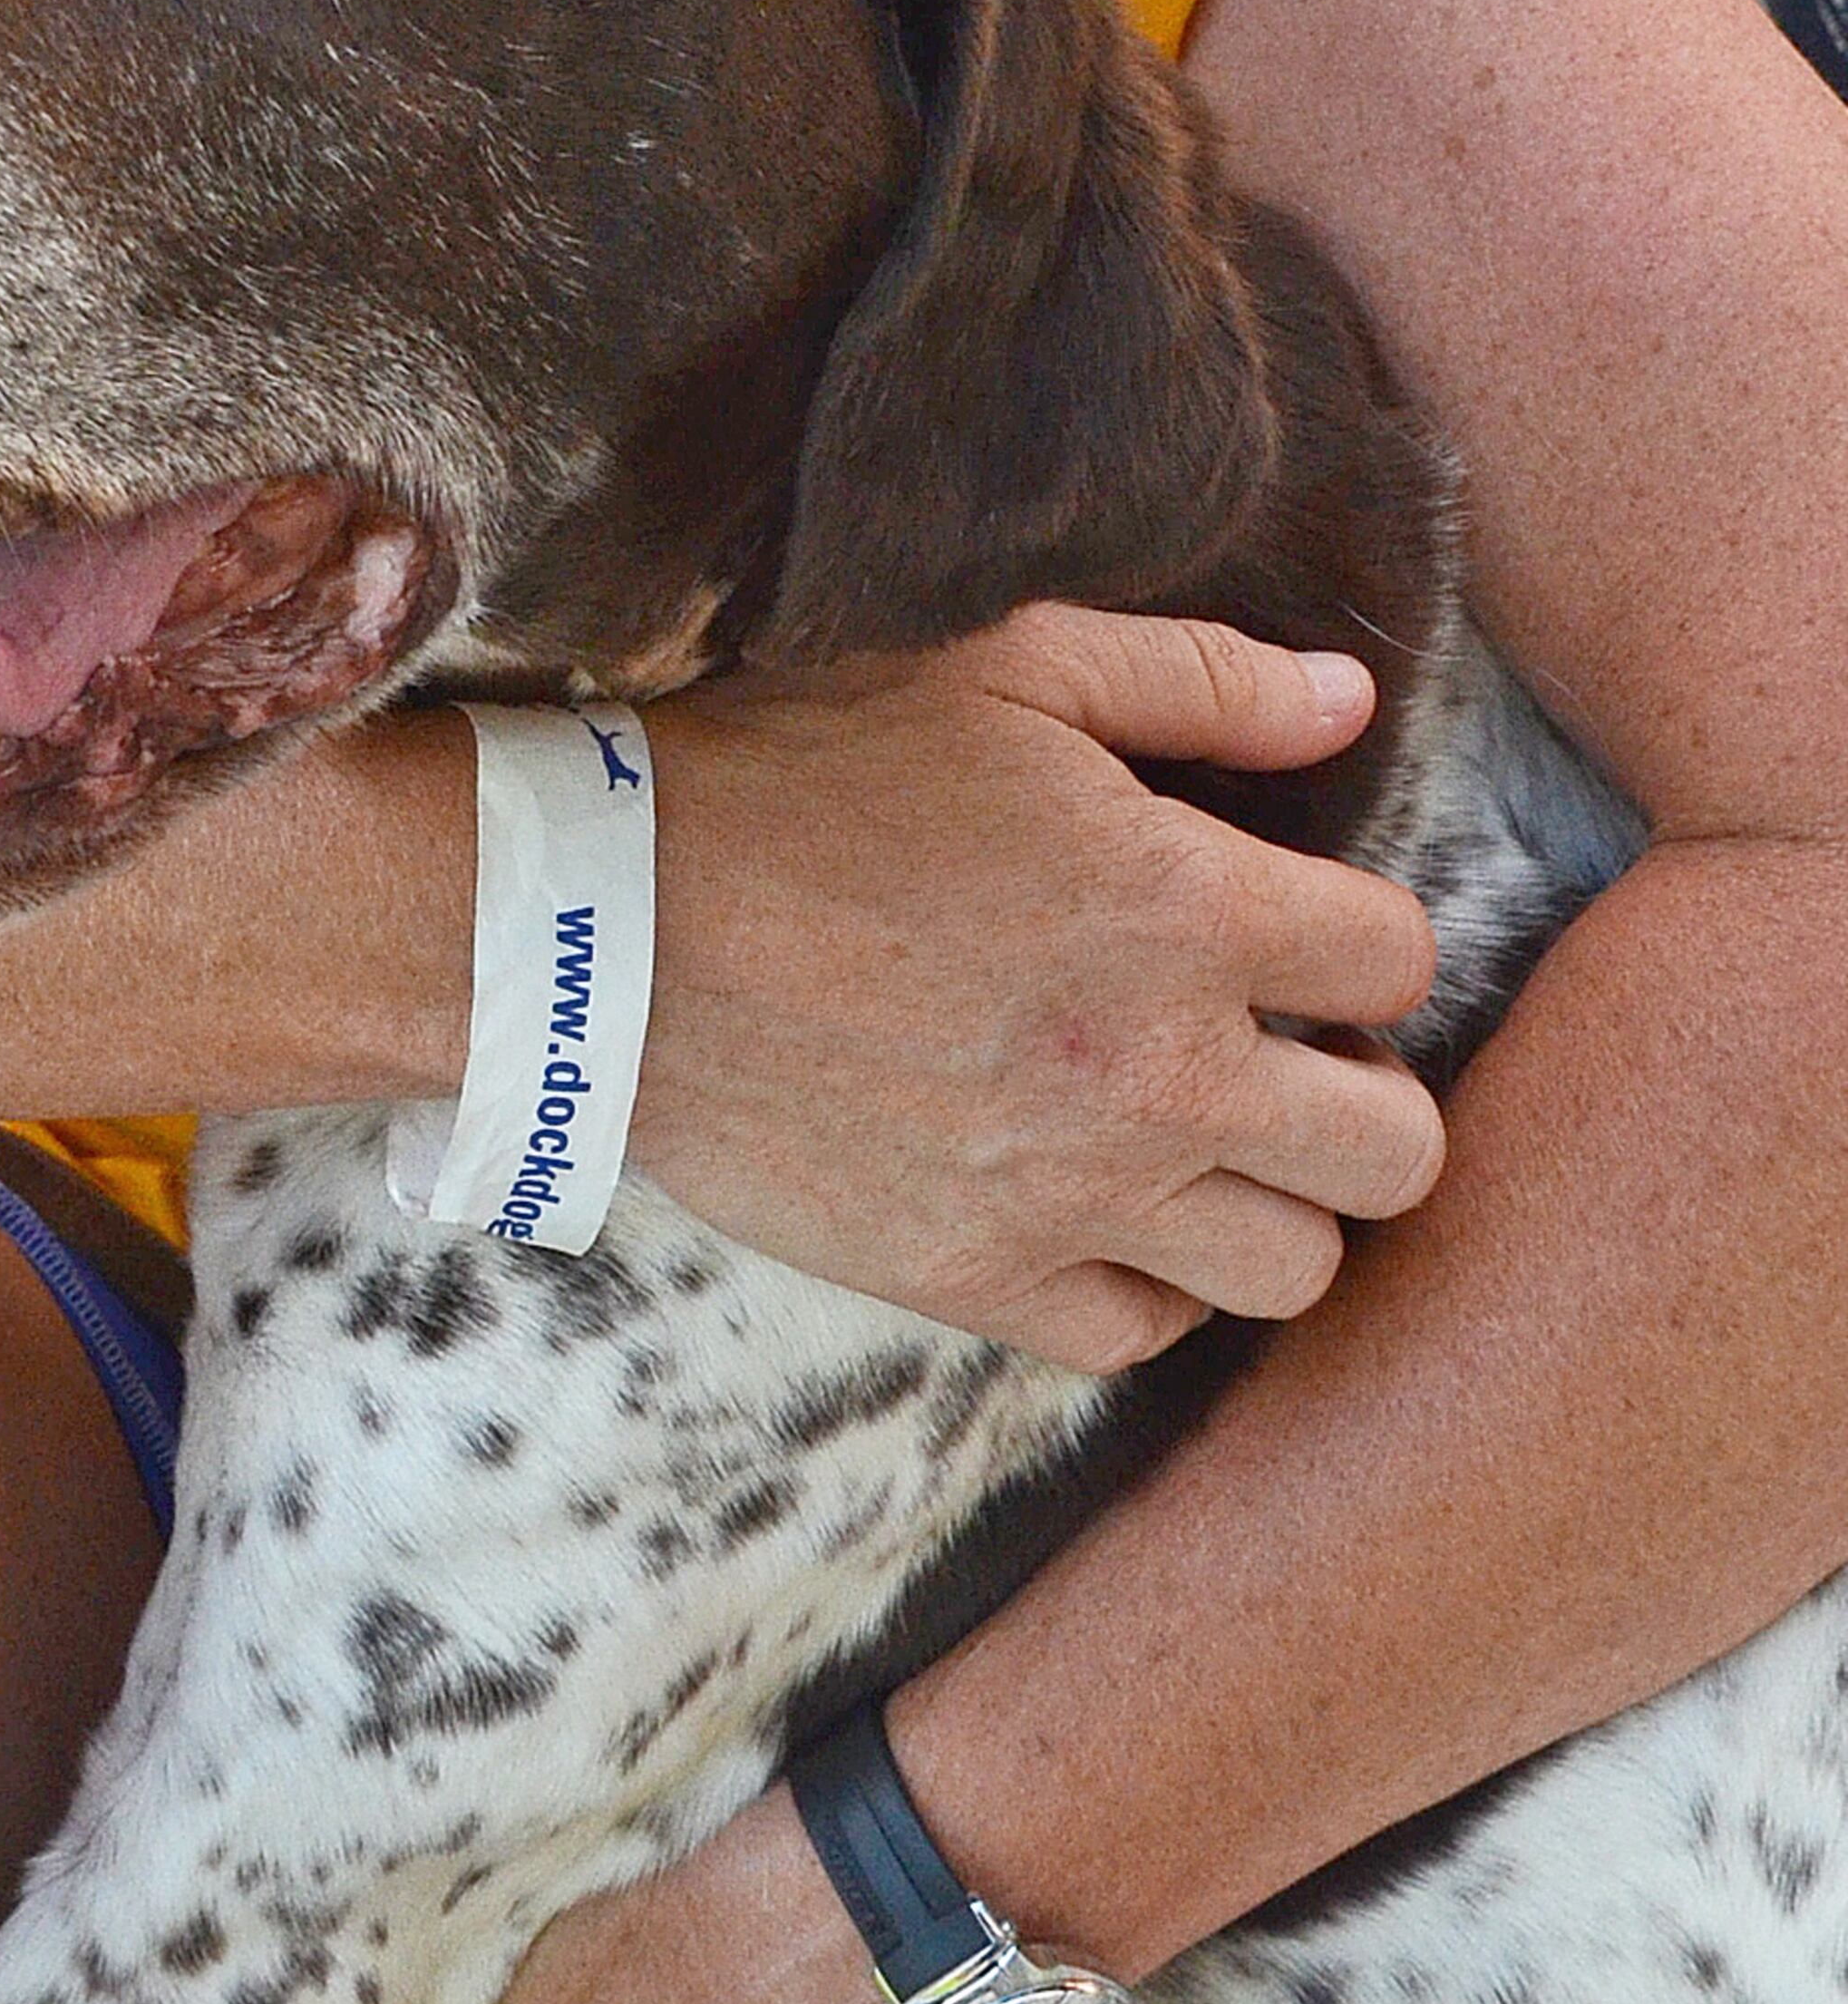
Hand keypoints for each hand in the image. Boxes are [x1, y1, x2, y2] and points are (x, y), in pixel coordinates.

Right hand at [633, 603, 1447, 1368]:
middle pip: (1396, 1154)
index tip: (1288, 927)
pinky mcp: (976, 1281)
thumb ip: (1202, 682)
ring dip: (1272, 1200)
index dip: (1358, 934)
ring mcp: (1073, 1197)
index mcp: (1186, 907)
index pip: (1399, 957)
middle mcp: (1161, 1073)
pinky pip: (1145, 1337)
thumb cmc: (801, 770)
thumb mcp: (1004, 667)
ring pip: (1297, 1270)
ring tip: (1198, 1136)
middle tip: (1277, 1047)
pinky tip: (1097, 1203)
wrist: (604, 926)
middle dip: (1362, 1090)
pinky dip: (1148, 1283)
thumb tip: (1352, 700)